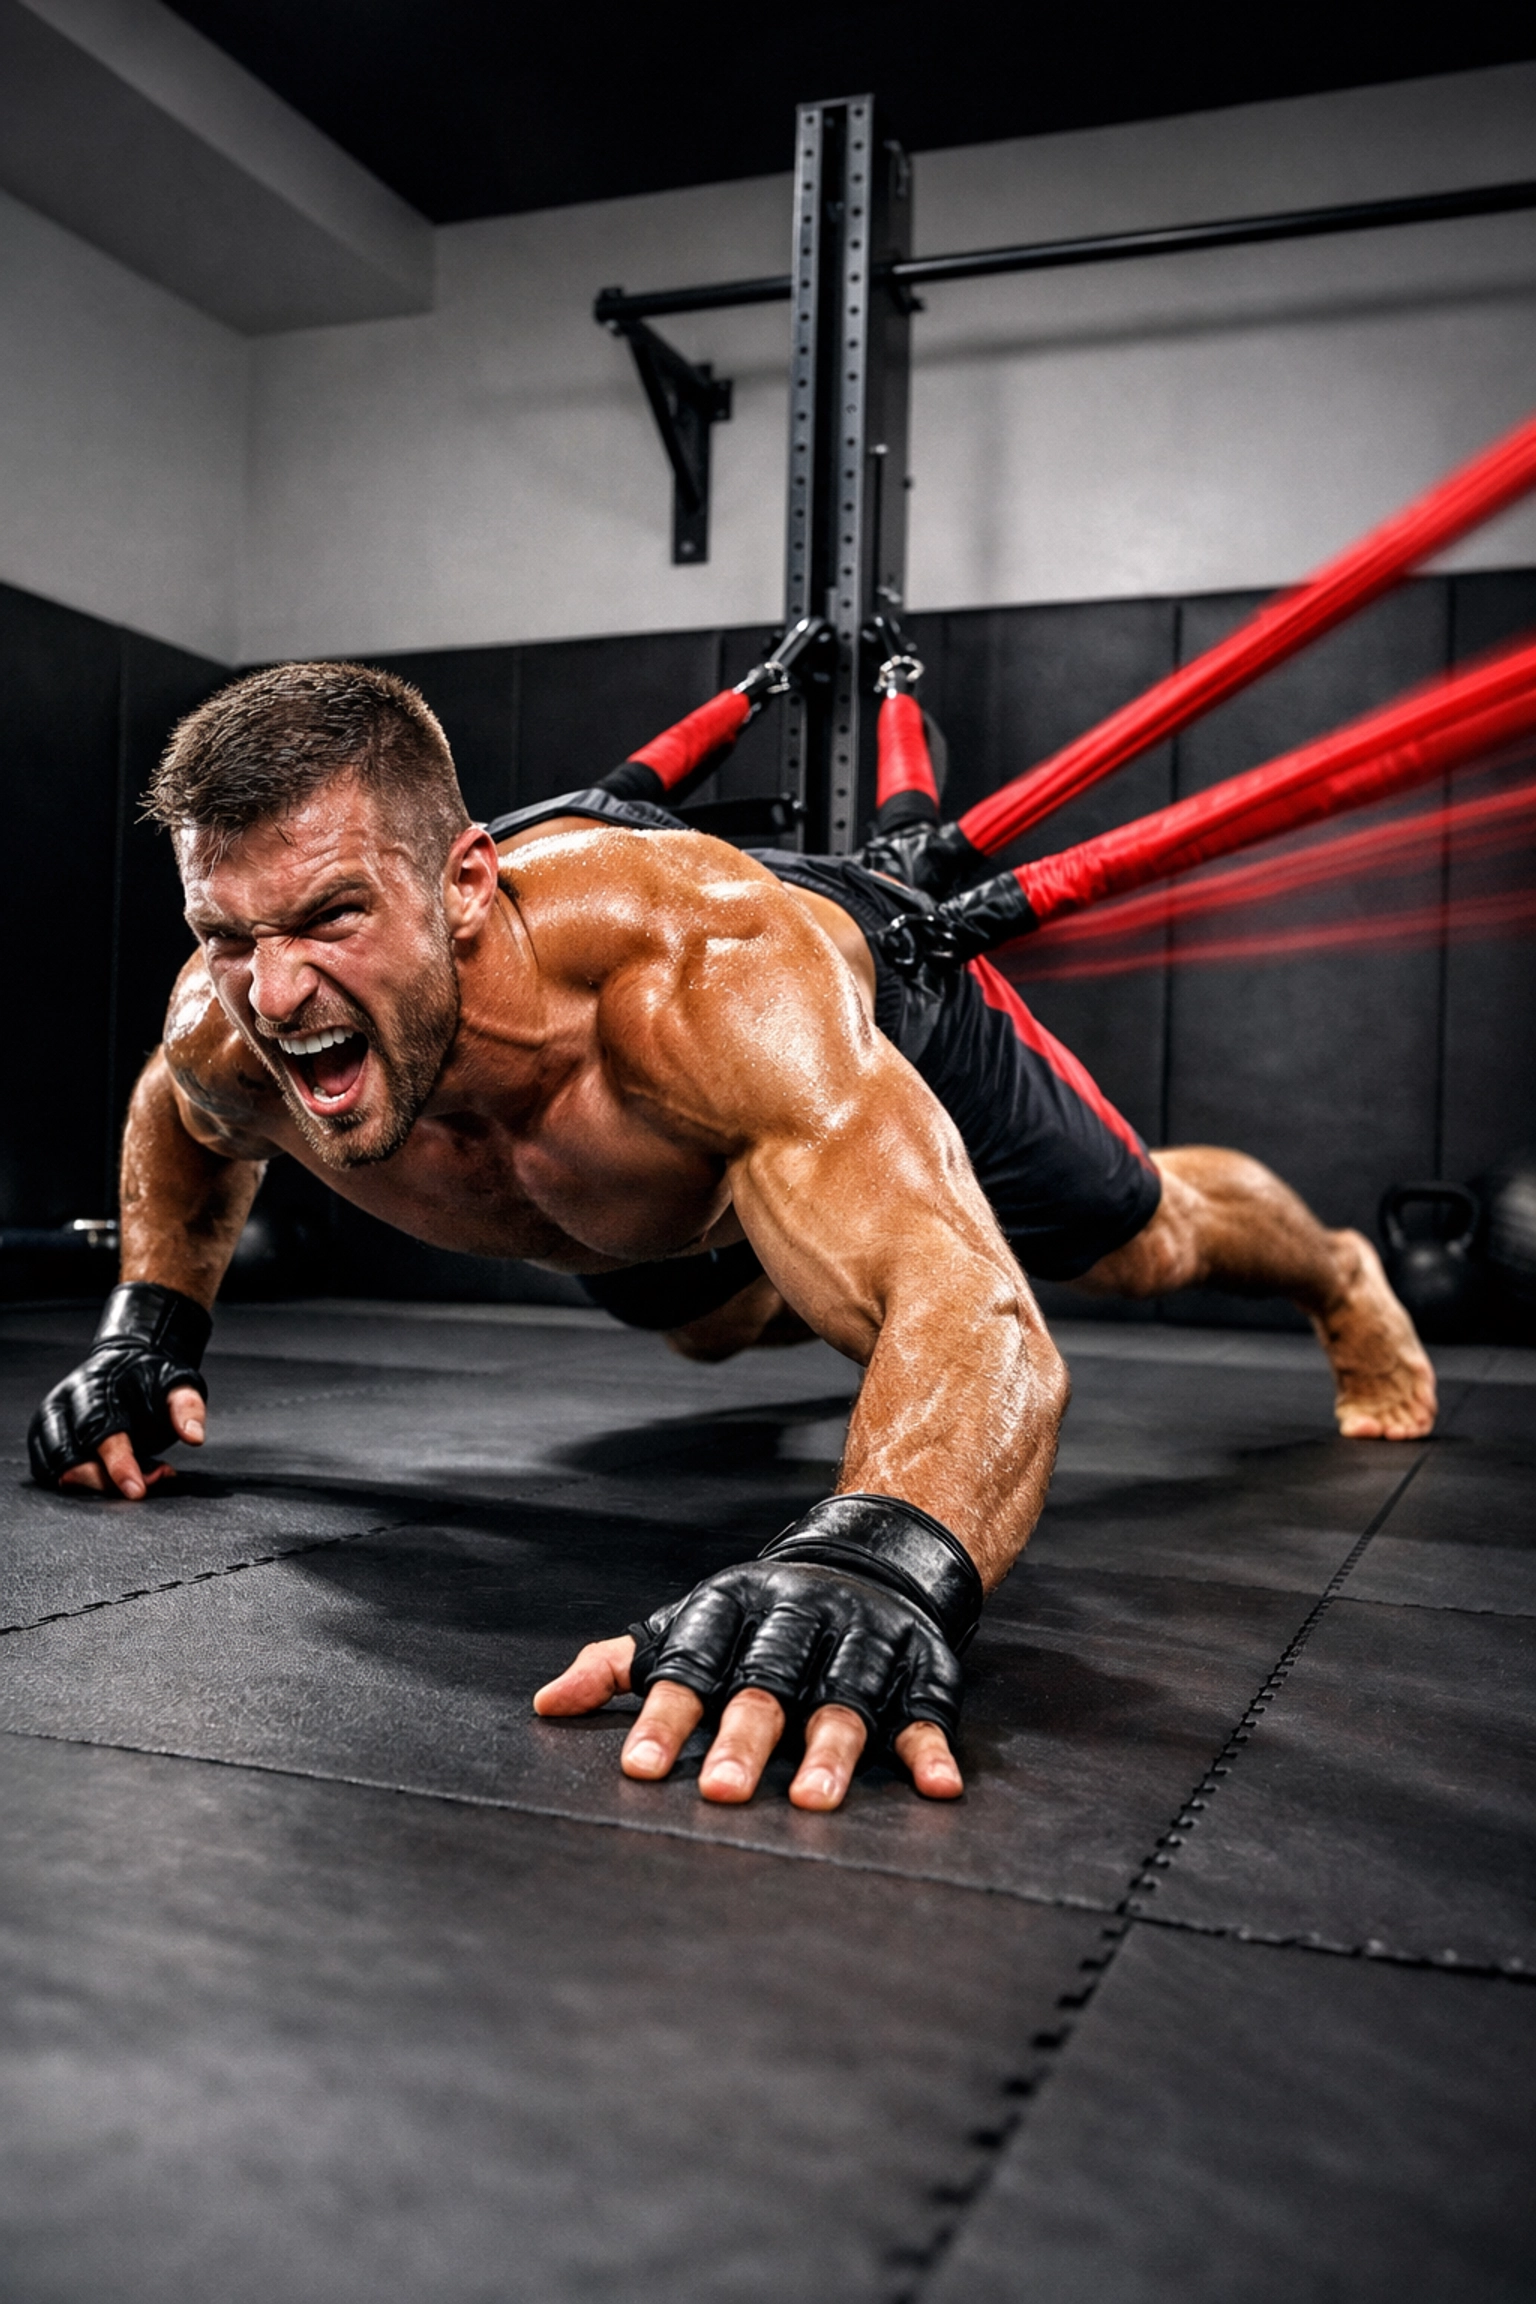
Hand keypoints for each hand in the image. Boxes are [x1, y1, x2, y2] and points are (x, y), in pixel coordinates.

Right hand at [27, 1281, 211, 1496]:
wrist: (126, 1359)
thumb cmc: (151, 1378)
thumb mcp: (179, 1384)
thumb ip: (188, 1408)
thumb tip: (194, 1437)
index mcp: (95, 1387)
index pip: (100, 1433)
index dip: (118, 1466)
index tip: (136, 1491)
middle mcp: (63, 1403)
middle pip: (70, 1456)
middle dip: (104, 1480)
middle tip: (145, 1482)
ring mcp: (49, 1419)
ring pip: (54, 1467)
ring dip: (91, 1483)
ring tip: (132, 1476)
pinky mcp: (43, 1435)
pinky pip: (47, 1470)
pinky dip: (76, 1482)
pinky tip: (107, 1476)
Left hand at [533, 1634, 962, 1810]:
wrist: (872, 1552)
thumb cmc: (758, 1615)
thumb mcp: (686, 1624)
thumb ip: (618, 1665)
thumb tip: (547, 1705)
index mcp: (730, 1609)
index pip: (690, 1662)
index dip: (665, 1716)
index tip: (640, 1769)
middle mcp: (796, 1619)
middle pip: (766, 1681)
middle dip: (744, 1736)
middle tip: (721, 1795)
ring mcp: (861, 1637)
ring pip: (843, 1696)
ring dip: (831, 1748)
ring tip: (811, 1801)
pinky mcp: (919, 1662)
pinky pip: (925, 1707)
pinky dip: (930, 1747)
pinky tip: (937, 1787)